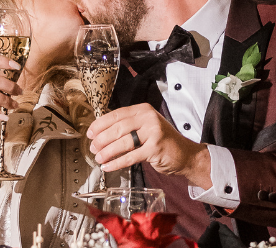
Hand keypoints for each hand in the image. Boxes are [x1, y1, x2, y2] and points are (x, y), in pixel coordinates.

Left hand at [86, 104, 211, 189]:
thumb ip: (129, 127)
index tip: (90, 132)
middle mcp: (148, 117)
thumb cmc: (162, 141)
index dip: (101, 123)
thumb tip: (102, 133)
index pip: (117, 114)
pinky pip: (131, 156)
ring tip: (98, 157)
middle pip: (118, 127)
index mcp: (143, 109)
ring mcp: (153, 132)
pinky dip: (117, 162)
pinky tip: (108, 166)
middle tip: (92, 147)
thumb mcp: (145, 127)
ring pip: (123, 141)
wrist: (185, 154)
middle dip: (102, 138)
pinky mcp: (155, 148)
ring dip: (107, 151)